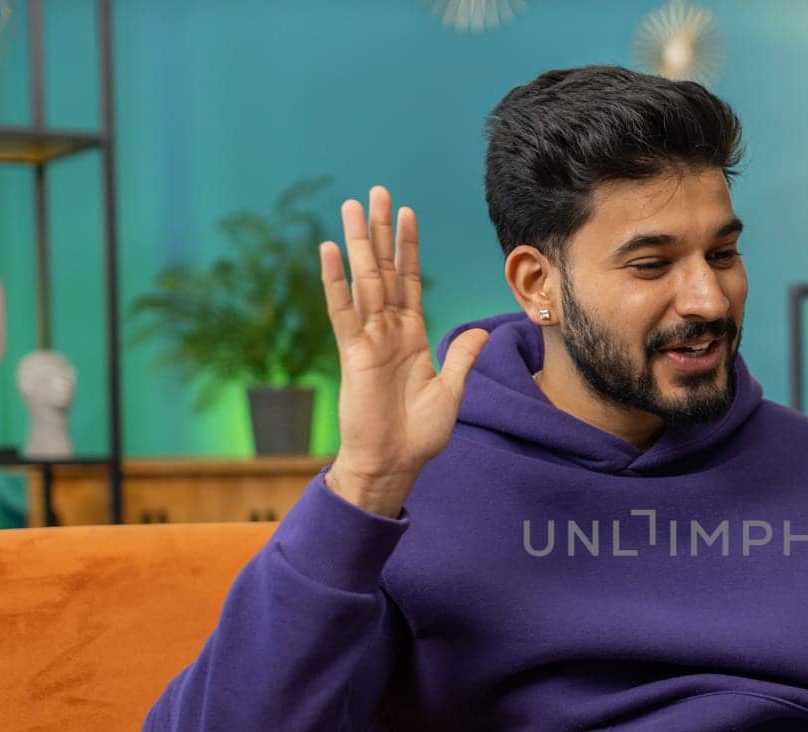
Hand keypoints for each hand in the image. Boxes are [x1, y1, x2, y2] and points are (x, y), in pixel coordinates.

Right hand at [319, 186, 489, 516]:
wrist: (393, 464)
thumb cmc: (419, 435)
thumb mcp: (451, 392)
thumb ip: (461, 358)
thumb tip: (478, 331)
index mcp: (412, 336)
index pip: (411, 281)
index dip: (410, 248)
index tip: (407, 214)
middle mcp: (389, 331)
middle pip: (386, 270)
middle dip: (381, 231)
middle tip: (376, 191)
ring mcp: (369, 339)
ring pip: (365, 280)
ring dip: (360, 242)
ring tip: (352, 206)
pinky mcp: (354, 353)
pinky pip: (343, 311)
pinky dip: (336, 281)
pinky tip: (329, 251)